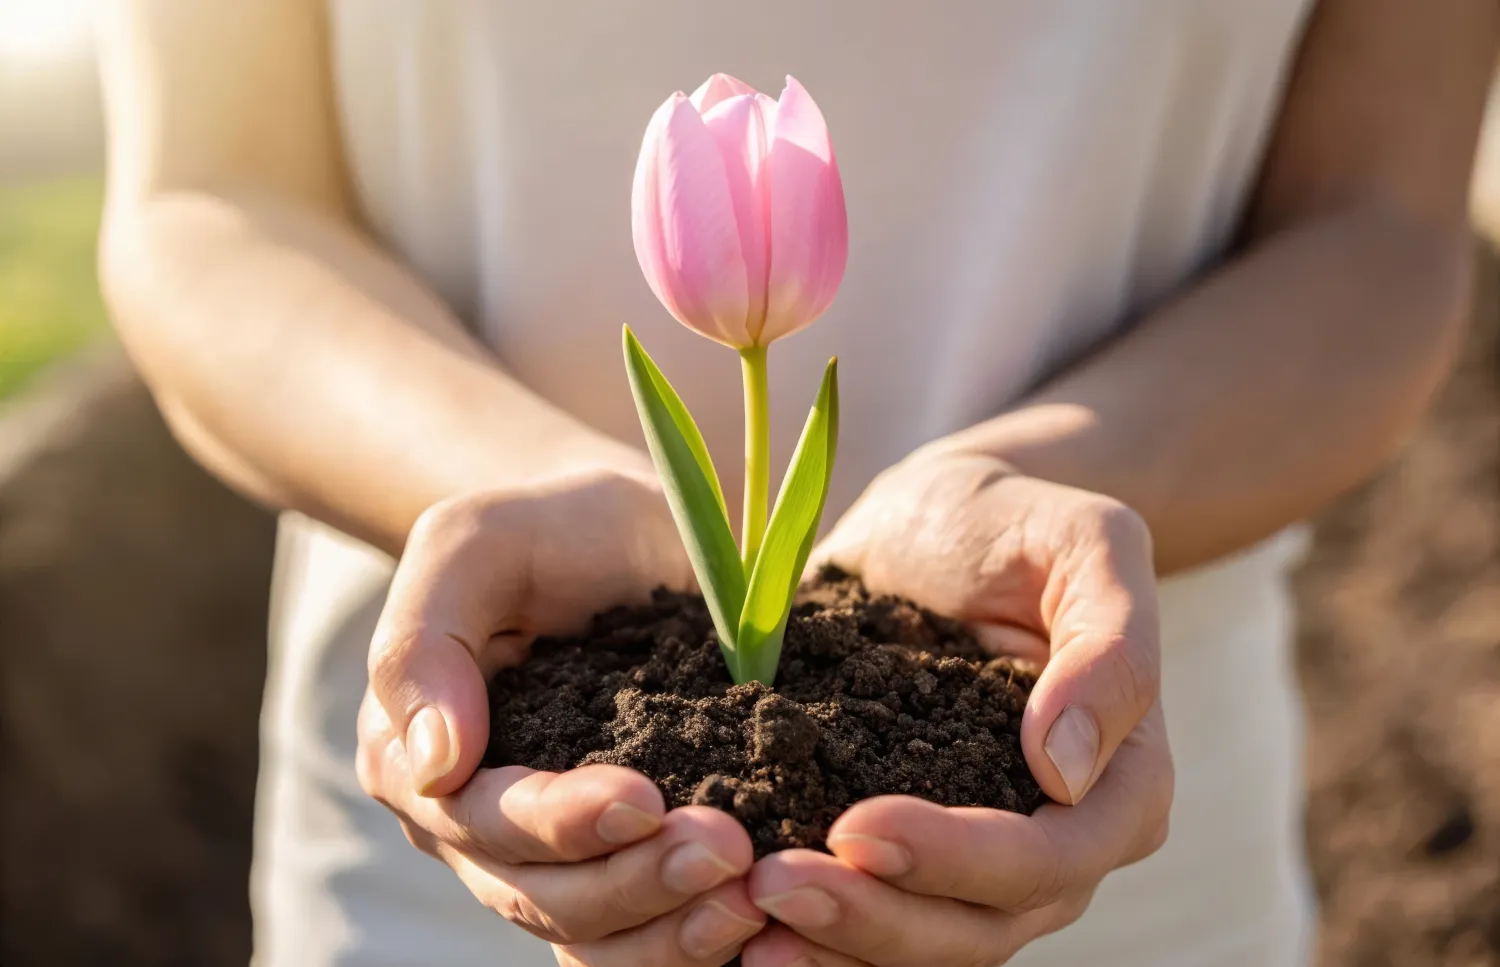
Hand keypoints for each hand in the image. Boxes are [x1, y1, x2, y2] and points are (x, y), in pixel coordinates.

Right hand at [357, 468, 767, 965]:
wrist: (633, 538)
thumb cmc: (547, 530)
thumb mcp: (474, 543)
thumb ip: (424, 641)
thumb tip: (434, 766)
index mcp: (419, 759)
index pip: (481, 819)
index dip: (559, 823)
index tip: (644, 798)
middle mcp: (477, 829)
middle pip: (544, 895)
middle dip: (636, 882)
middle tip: (728, 850)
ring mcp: (554, 858)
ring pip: (598, 935)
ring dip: (674, 928)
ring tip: (753, 891)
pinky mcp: (627, 864)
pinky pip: (648, 936)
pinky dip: (698, 936)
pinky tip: (759, 915)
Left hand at [740, 449, 1172, 966]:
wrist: (948, 519)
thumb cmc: (1021, 523)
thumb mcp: (1087, 544)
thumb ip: (1109, 647)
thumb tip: (1062, 768)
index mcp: (1121, 783)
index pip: (1049, 857)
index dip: (955, 859)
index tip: (854, 827)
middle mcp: (1058, 842)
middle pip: (979, 924)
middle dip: (875, 917)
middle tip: (771, 884)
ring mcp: (978, 857)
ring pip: (920, 939)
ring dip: (835, 942)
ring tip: (744, 921)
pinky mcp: (909, 847)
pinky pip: (872, 909)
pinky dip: (814, 929)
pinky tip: (738, 924)